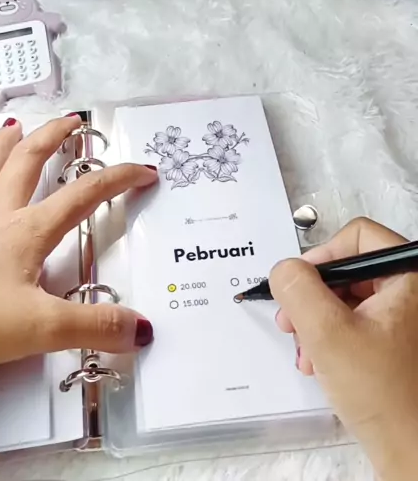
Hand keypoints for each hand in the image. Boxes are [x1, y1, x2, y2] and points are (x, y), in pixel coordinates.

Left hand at [0, 115, 156, 368]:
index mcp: (28, 230)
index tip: (144, 170)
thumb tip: (141, 327)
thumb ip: (94, 326)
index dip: (118, 179)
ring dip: (6, 143)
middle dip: (56, 137)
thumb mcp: (41, 328)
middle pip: (29, 161)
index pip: (84, 195)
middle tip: (73, 121)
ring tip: (14, 127)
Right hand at [270, 218, 417, 480]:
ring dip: (318, 321)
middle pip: (351, 268)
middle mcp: (413, 292)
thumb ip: (298, 290)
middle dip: (314, 296)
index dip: (322, 256)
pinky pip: (358, 321)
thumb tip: (285, 269)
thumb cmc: (386, 398)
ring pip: (350, 297)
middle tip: (293, 318)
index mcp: (410, 276)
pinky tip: (319, 362)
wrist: (413, 453)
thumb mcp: (326, 333)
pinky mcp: (399, 341)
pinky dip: (333, 337)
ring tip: (305, 349)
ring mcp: (408, 318)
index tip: (300, 283)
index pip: (358, 236)